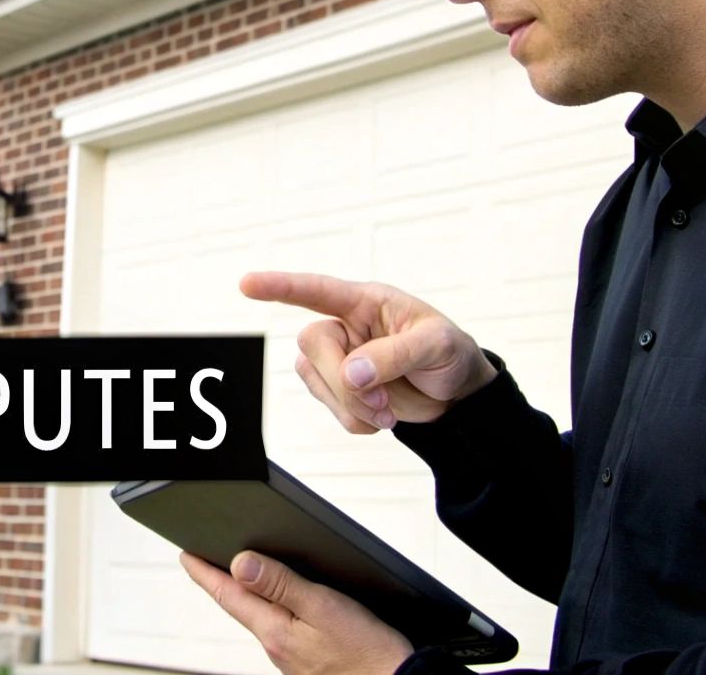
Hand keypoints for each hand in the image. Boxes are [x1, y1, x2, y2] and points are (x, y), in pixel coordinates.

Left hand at [181, 549, 413, 674]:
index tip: (187, 555)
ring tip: (236, 574)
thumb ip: (282, 585)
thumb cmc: (368, 654)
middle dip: (222, 582)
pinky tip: (278, 602)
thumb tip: (242, 564)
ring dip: (247, 595)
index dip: (205, 573)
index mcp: (276, 631)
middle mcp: (277, 647)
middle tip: (204, 560)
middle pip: (241, 606)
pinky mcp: (308, 661)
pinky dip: (272, 608)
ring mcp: (291, 656)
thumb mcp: (324, 607)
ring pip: (261, 618)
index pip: (229, 595)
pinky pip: (280, 627)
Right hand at [241, 272, 496, 429]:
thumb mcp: (436, 345)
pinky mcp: (340, 390)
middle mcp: (346, 327)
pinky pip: (329, 408)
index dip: (281, 286)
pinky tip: (380, 416)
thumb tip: (351, 372)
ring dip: (351, 404)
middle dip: (343, 380)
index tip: (248, 285)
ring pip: (315, 380)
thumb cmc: (449, 354)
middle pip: (312, 344)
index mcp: (366, 302)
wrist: (457, 396)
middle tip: (381, 403)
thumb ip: (393, 354)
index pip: (317, 289)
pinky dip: (355, 420)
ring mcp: (340, 360)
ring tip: (387, 411)